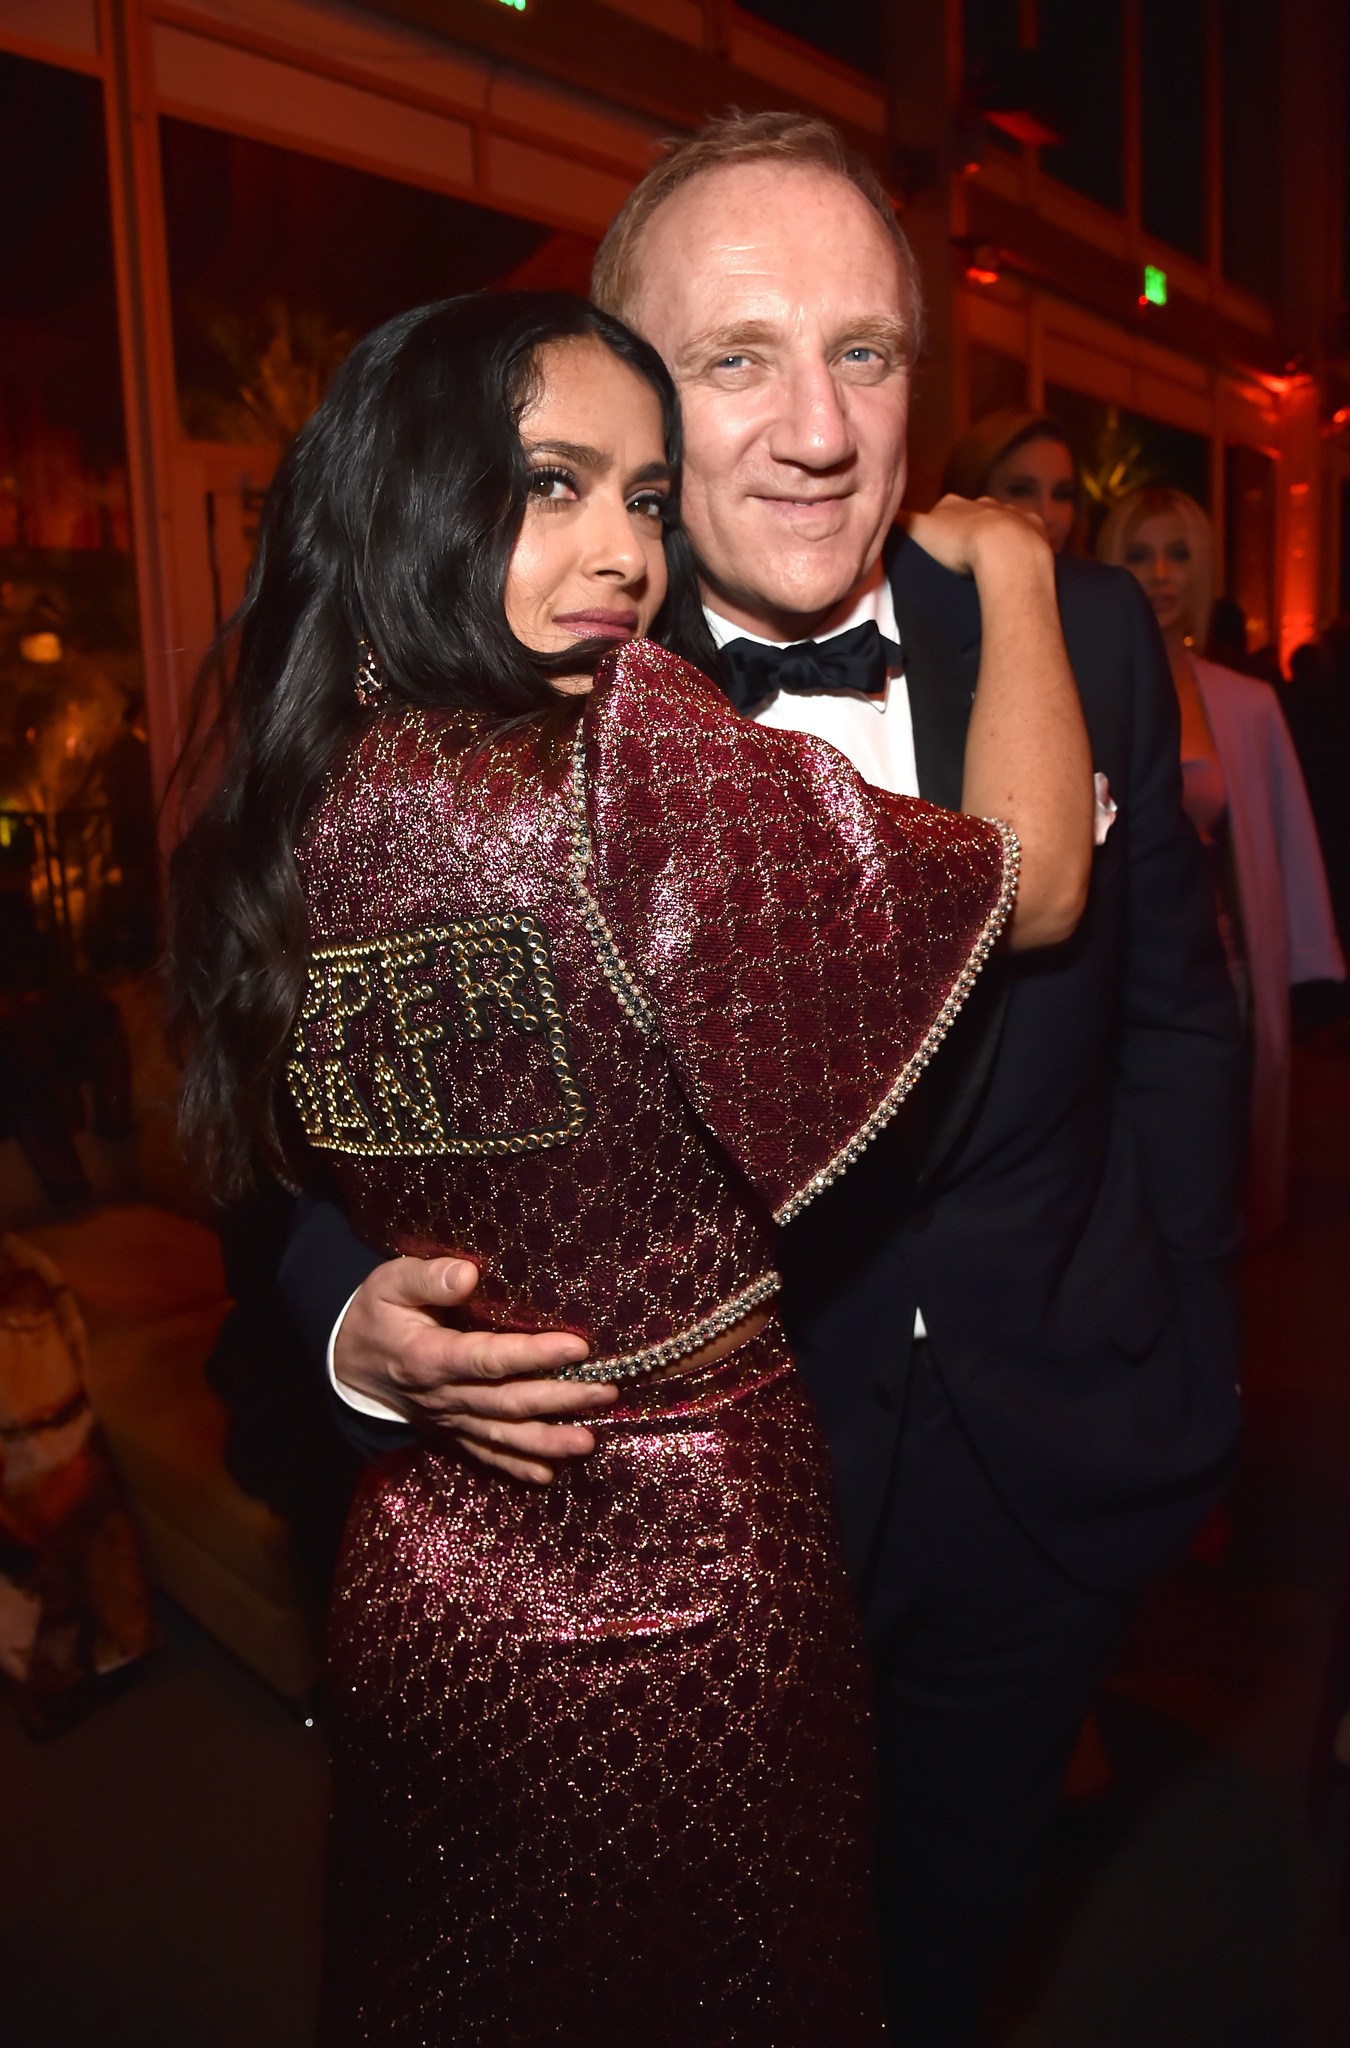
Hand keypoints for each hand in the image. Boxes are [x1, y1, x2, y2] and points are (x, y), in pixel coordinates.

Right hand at [334, 1256, 615, 1484]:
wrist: (348, 1361)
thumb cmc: (377, 1312)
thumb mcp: (389, 1283)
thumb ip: (428, 1277)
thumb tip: (469, 1274)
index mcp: (427, 1356)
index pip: (487, 1359)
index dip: (533, 1355)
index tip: (578, 1347)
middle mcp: (441, 1396)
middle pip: (507, 1402)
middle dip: (560, 1399)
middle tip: (607, 1390)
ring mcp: (447, 1420)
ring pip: (502, 1435)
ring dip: (547, 1441)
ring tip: (589, 1442)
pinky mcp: (451, 1433)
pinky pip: (485, 1455)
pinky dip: (515, 1467)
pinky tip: (548, 1474)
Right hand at [901, 494, 1050, 581]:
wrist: (1005, 552)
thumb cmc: (958, 543)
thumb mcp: (919, 532)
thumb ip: (902, 522)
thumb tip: (886, 509)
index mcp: (953, 503)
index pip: (941, 510)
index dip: (939, 526)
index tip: (939, 545)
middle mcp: (983, 501)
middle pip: (972, 512)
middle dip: (970, 527)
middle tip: (965, 552)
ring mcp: (1011, 511)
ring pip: (1000, 518)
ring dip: (996, 532)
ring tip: (992, 557)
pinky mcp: (1034, 525)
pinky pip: (1026, 529)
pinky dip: (1022, 538)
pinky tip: (1017, 555)